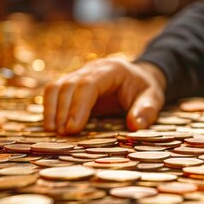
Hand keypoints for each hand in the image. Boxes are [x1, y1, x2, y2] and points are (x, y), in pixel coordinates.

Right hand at [43, 59, 165, 134]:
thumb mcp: (153, 98)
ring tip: (54, 132)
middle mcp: (92, 68)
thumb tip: (134, 126)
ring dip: (52, 109)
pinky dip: (50, 107)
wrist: (139, 77)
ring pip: (56, 86)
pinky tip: (51, 126)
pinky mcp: (72, 83)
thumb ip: (146, 110)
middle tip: (63, 135)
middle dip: (63, 111)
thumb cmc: (145, 89)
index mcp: (112, 69)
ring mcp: (80, 73)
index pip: (89, 84)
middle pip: (69, 85)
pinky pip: (54, 91)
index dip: (79, 106)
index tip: (73, 129)